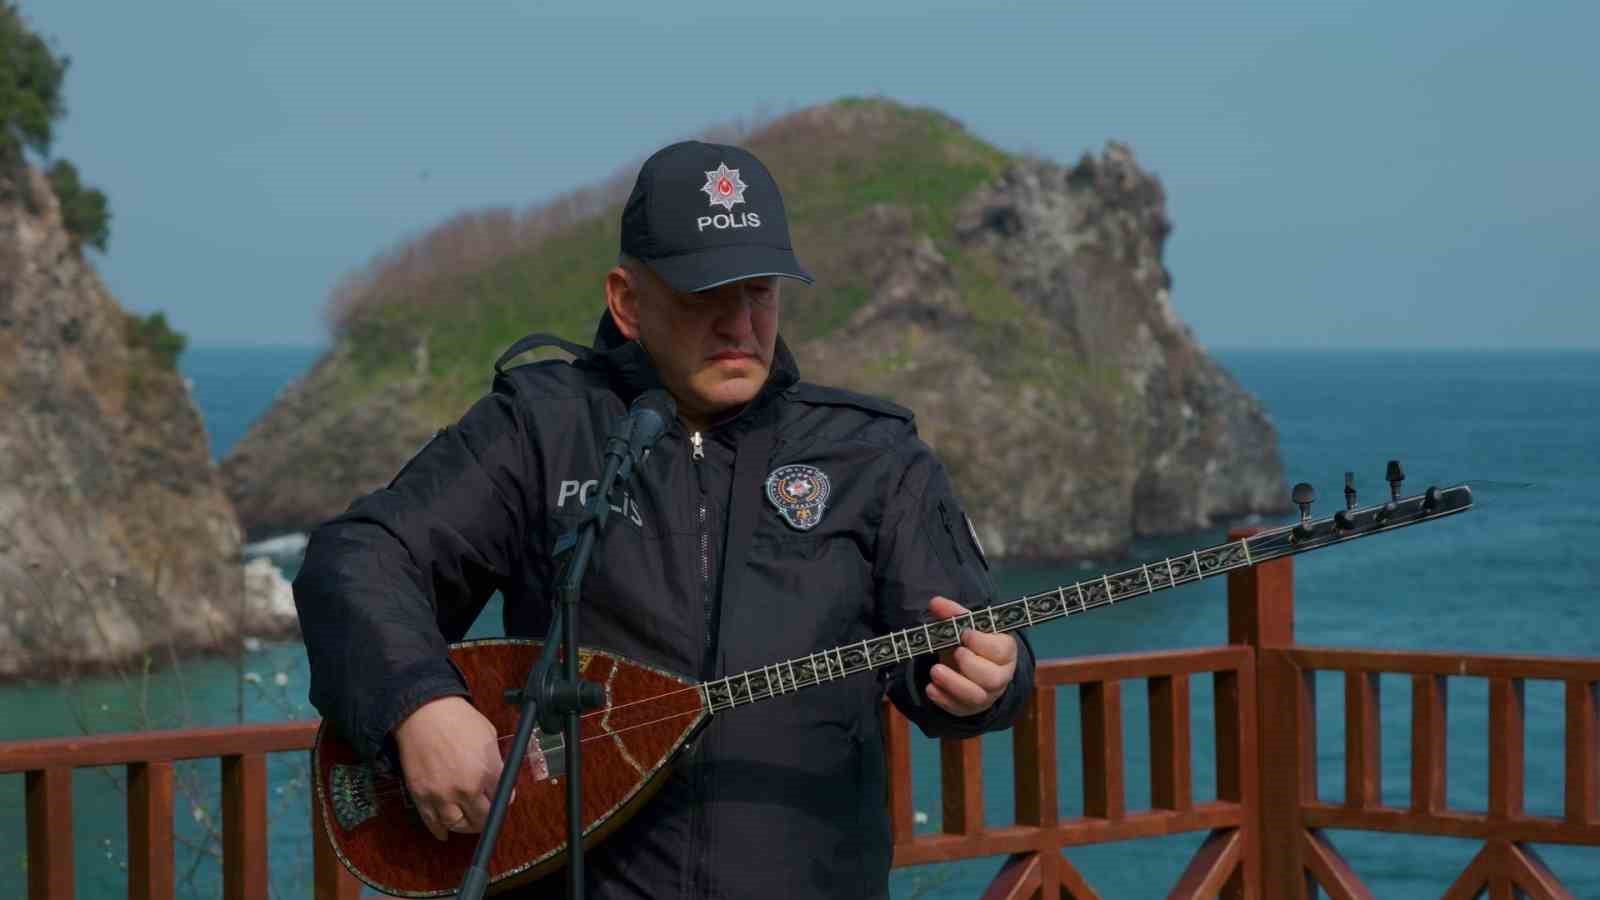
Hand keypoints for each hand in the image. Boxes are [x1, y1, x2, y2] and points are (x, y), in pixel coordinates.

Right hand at [392, 696, 503, 840]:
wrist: (424, 712)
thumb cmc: (458, 719)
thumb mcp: (489, 736)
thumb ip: (496, 762)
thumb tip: (501, 779)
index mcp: (487, 772)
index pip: (502, 800)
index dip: (503, 801)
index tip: (501, 800)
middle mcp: (467, 789)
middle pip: (481, 818)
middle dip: (486, 818)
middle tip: (485, 815)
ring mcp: (442, 795)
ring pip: (457, 825)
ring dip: (464, 827)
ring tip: (466, 822)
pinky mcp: (421, 796)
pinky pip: (432, 822)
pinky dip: (439, 830)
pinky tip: (444, 833)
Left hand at [924, 596, 1017, 717]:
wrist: (968, 665)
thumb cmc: (970, 643)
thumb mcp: (964, 626)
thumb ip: (953, 614)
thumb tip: (936, 602)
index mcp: (1004, 651)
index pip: (1001, 651)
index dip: (983, 643)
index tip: (965, 634)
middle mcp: (1000, 676)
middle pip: (993, 678)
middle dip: (971, 666)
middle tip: (956, 652)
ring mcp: (986, 695)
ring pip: (977, 697)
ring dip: (954, 684)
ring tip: (935, 671)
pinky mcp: (968, 708)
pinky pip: (959, 709)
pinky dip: (943, 699)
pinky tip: (930, 688)